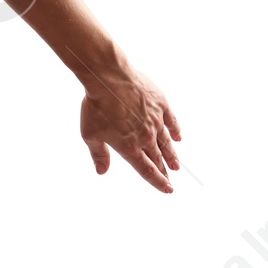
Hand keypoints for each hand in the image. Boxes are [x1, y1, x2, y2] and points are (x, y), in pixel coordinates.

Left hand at [79, 61, 181, 191]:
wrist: (108, 78)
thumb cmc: (96, 106)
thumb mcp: (90, 135)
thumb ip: (98, 155)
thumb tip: (101, 171)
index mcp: (129, 147)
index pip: (147, 170)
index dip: (158, 181)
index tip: (167, 189)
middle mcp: (146, 137)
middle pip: (158, 158)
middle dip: (165, 170)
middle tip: (171, 179)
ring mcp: (155, 120)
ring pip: (166, 142)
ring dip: (172, 154)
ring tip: (176, 164)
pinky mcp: (160, 104)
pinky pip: (171, 120)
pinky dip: (175, 130)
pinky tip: (178, 137)